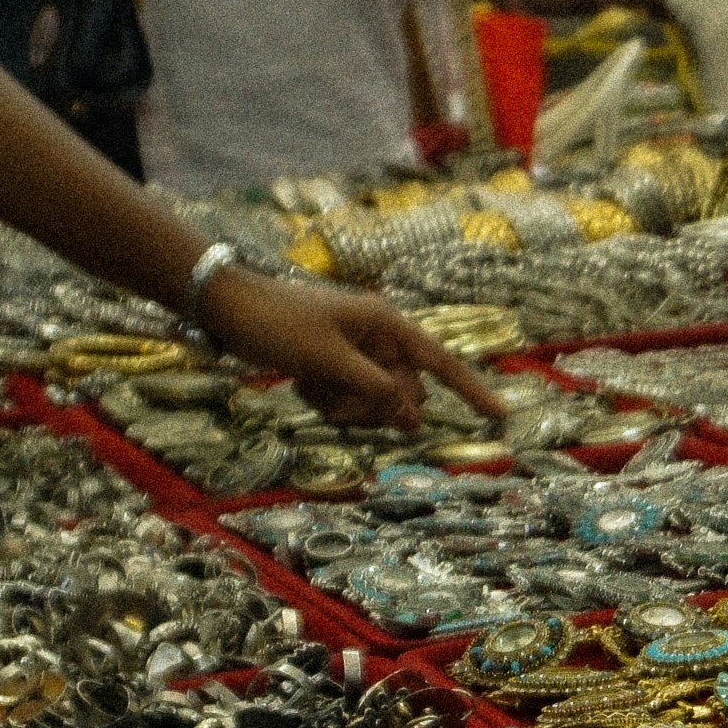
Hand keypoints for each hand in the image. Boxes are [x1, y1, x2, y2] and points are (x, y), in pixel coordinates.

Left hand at [198, 261, 506, 428]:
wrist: (226, 307)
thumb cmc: (280, 325)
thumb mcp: (332, 362)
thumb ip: (377, 391)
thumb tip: (414, 419)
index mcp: (387, 325)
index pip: (441, 363)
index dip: (472, 392)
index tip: (501, 417)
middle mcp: (378, 339)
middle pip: (404, 392)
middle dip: (375, 407)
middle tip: (337, 403)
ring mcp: (356, 354)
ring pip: (374, 401)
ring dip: (345, 407)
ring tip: (310, 389)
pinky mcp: (334, 366)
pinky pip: (348, 399)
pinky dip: (326, 400)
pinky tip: (299, 384)